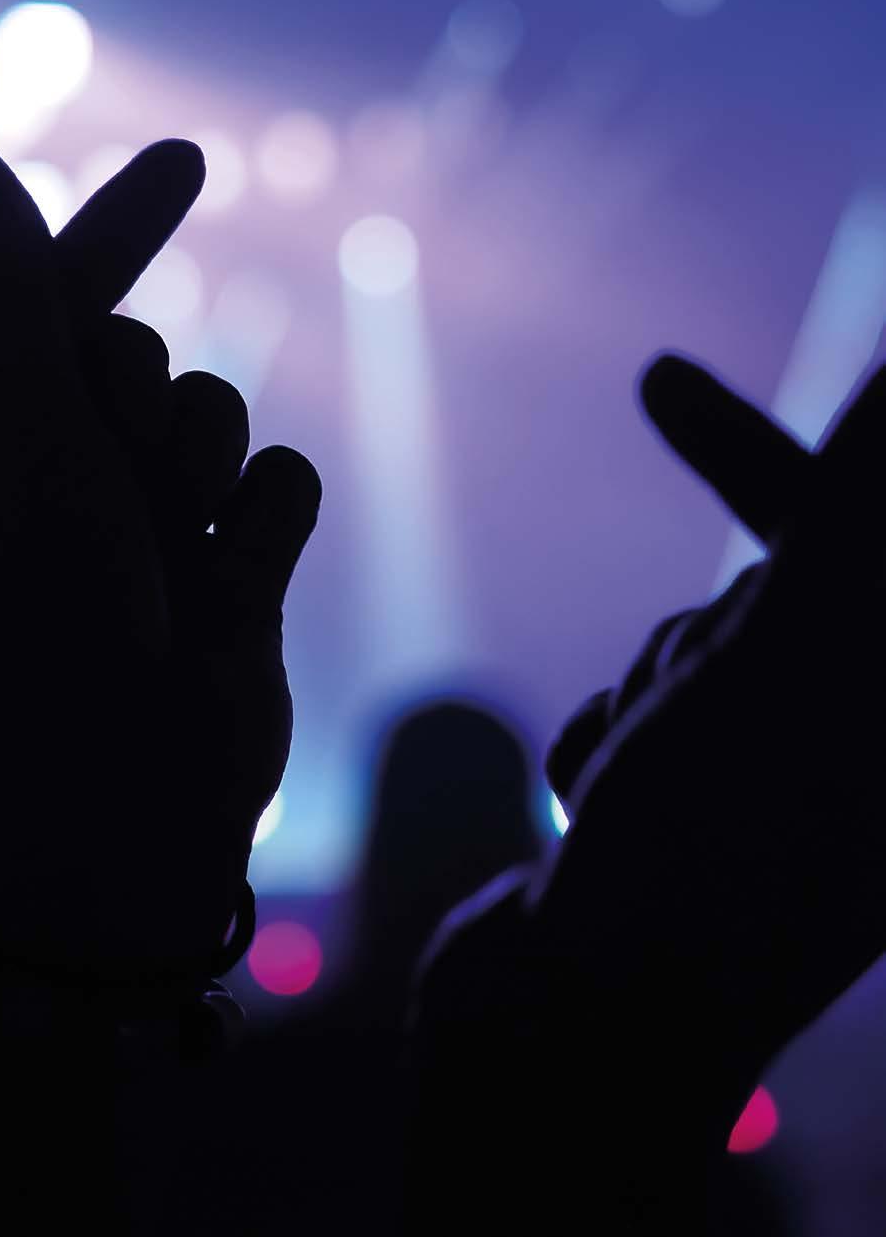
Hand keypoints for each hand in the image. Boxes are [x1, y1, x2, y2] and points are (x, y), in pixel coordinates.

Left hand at [0, 132, 320, 973]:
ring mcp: (153, 524)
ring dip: (207, 473)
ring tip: (172, 561)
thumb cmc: (42, 619)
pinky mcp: (234, 567)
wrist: (123, 806)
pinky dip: (261, 533)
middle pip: (156, 352)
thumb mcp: (21, 434)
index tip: (191, 157)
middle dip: (152, 404)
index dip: (122, 224)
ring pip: (230, 413)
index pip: (55, 295)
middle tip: (117, 488)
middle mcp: (67, 472)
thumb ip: (11, 288)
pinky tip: (230, 600)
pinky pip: (285, 483)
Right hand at [537, 352, 885, 1087]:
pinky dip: (609, 738)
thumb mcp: (794, 652)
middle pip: (784, 597)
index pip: (861, 543)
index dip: (768, 459)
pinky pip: (649, 710)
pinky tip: (600, 814)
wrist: (566, 1035)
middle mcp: (864, 763)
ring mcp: (790, 795)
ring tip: (636, 789)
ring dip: (645, 690)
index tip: (679, 386)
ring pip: (701, 648)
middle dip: (702, 636)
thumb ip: (854, 505)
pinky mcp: (706, 815)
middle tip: (681, 726)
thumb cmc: (701, 861)